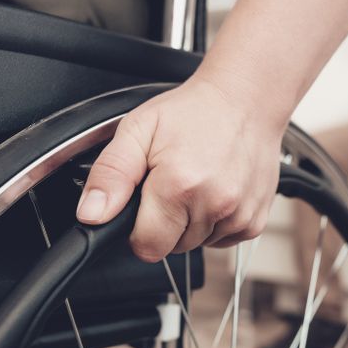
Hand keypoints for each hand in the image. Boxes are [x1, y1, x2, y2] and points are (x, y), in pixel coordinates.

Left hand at [76, 78, 282, 261]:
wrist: (246, 99)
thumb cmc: (194, 112)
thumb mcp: (138, 130)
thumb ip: (110, 175)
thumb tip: (92, 214)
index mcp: (179, 185)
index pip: (146, 246)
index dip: (137, 228)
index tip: (145, 202)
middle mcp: (214, 204)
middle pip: (171, 248)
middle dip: (164, 224)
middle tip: (171, 184)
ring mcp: (239, 216)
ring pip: (196, 244)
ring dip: (190, 223)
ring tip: (196, 182)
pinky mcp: (255, 221)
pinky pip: (221, 240)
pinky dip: (214, 222)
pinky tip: (215, 190)